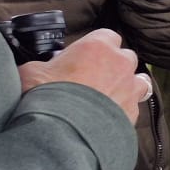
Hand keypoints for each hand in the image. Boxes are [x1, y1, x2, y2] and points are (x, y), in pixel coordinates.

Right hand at [20, 28, 150, 122]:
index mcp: (98, 46)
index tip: (82, 57)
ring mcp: (131, 88)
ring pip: (138, 80)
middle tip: (91, 79)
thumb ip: (43, 65)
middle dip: (112, 65)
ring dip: (126, 85)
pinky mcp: (133, 112)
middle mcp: (120, 63)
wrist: (62, 134)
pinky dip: (123, 109)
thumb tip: (40, 70)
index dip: (95, 46)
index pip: (106, 35)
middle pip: (124, 57)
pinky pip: (133, 106)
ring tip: (107, 97)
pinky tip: (107, 117)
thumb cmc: (45, 98)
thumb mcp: (30, 72)